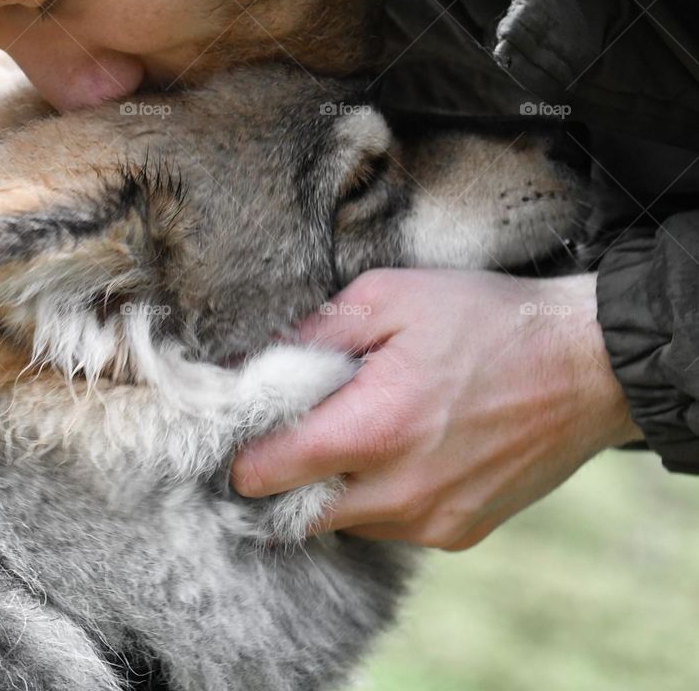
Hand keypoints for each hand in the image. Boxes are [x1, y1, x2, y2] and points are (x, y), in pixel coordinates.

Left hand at [230, 268, 641, 548]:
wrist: (586, 365)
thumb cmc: (486, 319)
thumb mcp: (390, 295)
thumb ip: (315, 332)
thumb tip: (255, 363)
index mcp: (372, 429)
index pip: (262, 473)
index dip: (243, 448)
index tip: (246, 424)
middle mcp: (397, 492)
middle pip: (295, 509)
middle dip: (284, 472)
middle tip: (298, 424)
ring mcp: (431, 520)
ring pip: (344, 520)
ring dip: (335, 484)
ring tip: (361, 426)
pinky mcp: (460, 532)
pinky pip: (391, 525)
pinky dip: (381, 495)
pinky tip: (403, 446)